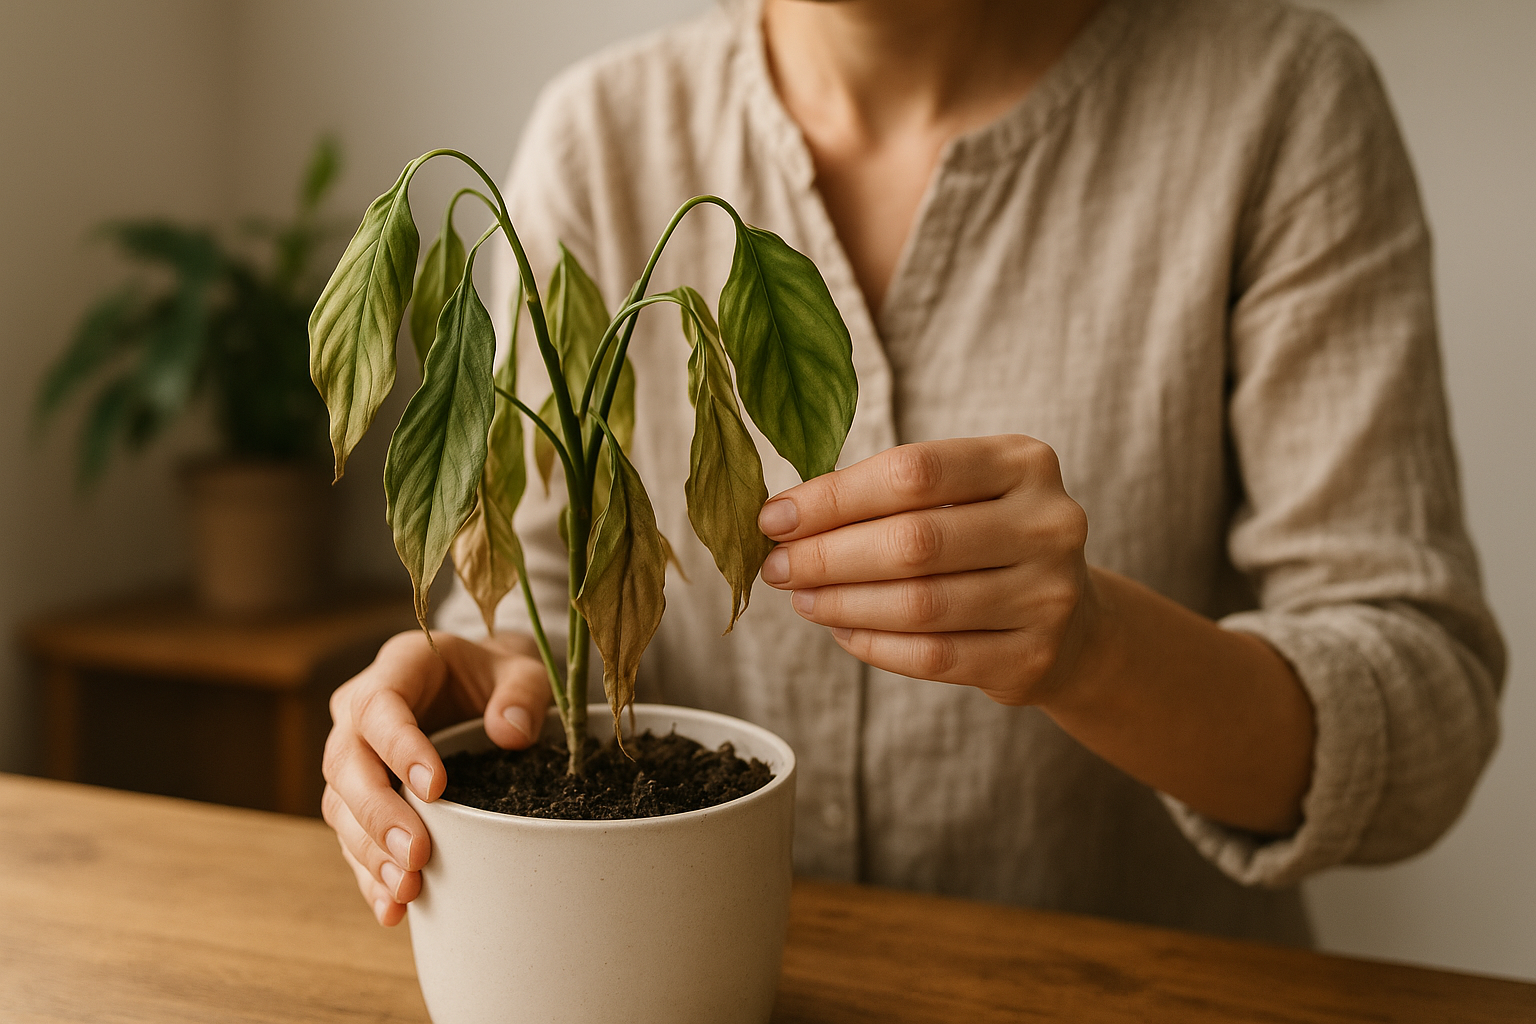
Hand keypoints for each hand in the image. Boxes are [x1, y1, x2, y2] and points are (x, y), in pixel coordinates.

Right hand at [321, 629, 550, 924]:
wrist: (480, 693)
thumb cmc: (496, 678)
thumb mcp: (521, 671)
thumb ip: (522, 693)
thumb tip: (511, 734)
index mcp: (397, 669)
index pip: (379, 706)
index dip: (399, 748)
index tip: (435, 788)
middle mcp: (359, 713)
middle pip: (346, 763)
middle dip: (378, 813)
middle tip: (417, 853)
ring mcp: (355, 758)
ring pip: (341, 807)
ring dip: (370, 852)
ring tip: (407, 889)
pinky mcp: (360, 799)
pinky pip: (353, 838)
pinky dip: (370, 875)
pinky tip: (393, 908)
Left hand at [757, 435, 1100, 707]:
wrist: (1074, 623)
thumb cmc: (988, 542)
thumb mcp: (961, 496)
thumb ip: (889, 495)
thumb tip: (785, 518)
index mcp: (1023, 463)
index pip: (913, 472)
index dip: (833, 497)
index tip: (775, 517)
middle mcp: (1049, 523)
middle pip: (914, 541)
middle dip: (828, 556)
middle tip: (776, 567)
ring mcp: (1049, 595)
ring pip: (920, 605)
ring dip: (843, 604)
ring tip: (802, 599)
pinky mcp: (1033, 657)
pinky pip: (933, 657)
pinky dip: (874, 645)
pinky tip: (842, 631)